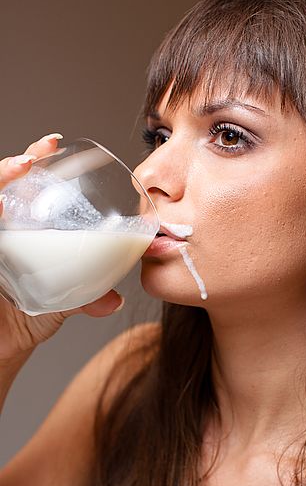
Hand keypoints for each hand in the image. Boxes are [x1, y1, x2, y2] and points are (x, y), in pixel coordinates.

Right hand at [0, 134, 124, 367]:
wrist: (4, 343)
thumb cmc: (30, 313)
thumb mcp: (64, 300)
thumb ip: (89, 297)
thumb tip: (115, 300)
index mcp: (27, 227)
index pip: (28, 183)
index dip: (37, 158)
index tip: (53, 142)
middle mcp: (4, 227)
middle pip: (5, 184)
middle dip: (16, 164)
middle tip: (34, 157)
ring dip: (1, 181)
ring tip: (19, 171)